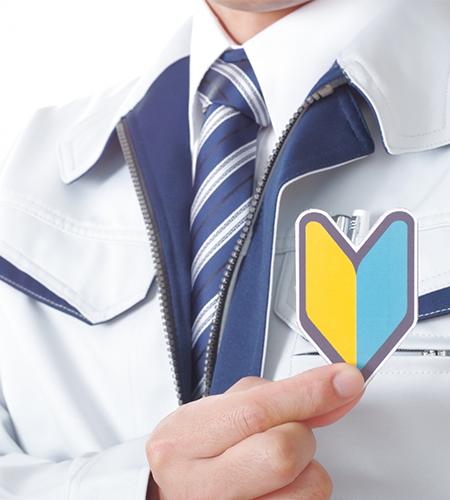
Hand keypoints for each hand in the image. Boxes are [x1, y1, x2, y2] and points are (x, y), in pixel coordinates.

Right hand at [146, 363, 363, 499]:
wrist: (170, 495)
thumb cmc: (193, 449)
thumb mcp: (220, 410)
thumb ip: (276, 396)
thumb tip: (335, 389)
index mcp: (185, 440)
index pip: (257, 411)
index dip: (307, 392)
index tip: (343, 381)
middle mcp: (201, 487)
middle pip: (284, 454)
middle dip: (298, 436)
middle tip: (285, 433)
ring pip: (308, 489)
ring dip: (306, 469)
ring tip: (276, 464)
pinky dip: (302, 490)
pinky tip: (277, 485)